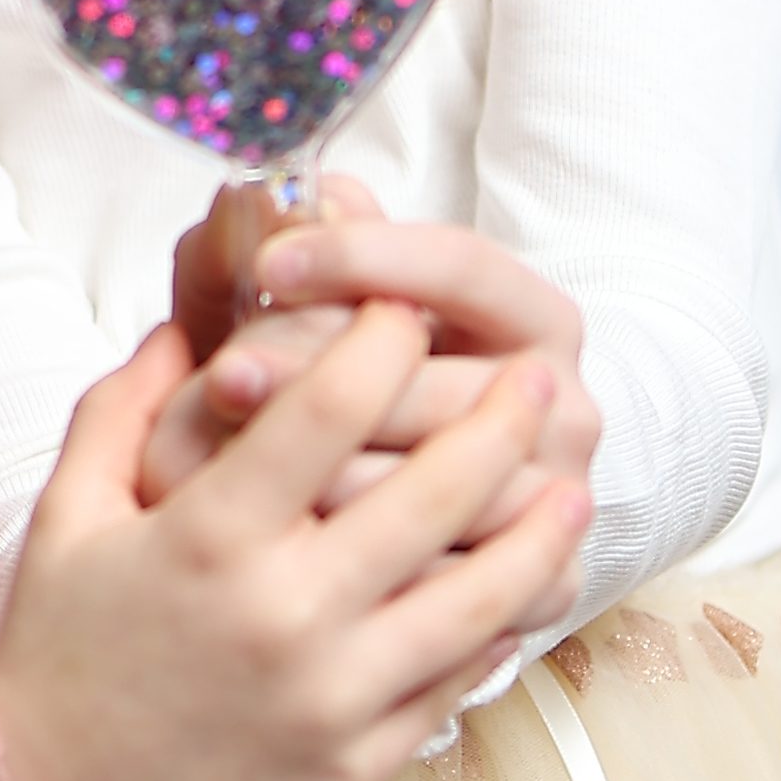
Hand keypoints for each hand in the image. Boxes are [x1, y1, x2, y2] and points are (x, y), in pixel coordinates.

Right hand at [0, 306, 595, 780]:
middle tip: (537, 376)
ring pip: (478, 593)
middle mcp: (283, 612)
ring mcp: (333, 696)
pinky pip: (456, 681)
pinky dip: (499, 628)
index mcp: (208, 536)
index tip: (408, 307)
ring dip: (538, 530)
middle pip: (434, 488)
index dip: (383, 339)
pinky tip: (522, 587)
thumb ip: (124, 408)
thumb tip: (185, 323)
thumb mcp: (65, 516)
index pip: (330, 405)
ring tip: (573, 483)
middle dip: (498, 419)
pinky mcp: (360, 764)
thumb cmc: (58, 657)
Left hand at [140, 178, 602, 540]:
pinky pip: (430, 581)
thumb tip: (302, 190)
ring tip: (216, 463)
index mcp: (535, 317)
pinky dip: (344, 560)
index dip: (359, 258)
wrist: (456, 505)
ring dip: (317, 476)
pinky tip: (262, 540)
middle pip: (435, 384)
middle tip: (222, 375)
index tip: (265, 262)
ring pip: (427, 490)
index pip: (459, 267)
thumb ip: (321, 247)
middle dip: (317, 377)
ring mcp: (557, 503)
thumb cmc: (380, 384)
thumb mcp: (352, 308)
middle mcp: (564, 406)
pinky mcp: (542, 590)